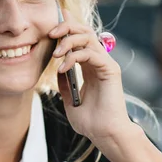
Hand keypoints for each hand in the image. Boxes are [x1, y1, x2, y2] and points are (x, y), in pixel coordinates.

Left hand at [48, 9, 131, 146]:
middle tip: (50, 33)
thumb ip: (64, 84)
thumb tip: (58, 69)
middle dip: (66, 27)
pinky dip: (74, 56)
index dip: (67, 28)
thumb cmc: (90, 122)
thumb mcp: (69, 100)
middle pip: (84, 31)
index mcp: (90, 67)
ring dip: (68, 41)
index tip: (50, 29)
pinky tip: (63, 67)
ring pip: (88, 37)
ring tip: (55, 54)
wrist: (104, 134)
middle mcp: (99, 62)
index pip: (79, 39)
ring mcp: (105, 64)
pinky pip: (91, 53)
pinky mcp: (110, 70)